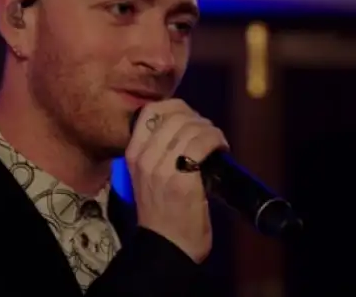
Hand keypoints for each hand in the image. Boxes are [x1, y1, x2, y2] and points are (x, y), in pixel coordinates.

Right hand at [124, 99, 228, 263]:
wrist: (167, 247)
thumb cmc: (162, 213)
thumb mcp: (148, 177)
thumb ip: (157, 152)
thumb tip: (184, 126)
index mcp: (133, 154)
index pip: (150, 111)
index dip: (176, 108)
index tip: (190, 119)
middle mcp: (144, 157)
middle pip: (175, 115)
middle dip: (198, 119)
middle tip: (208, 133)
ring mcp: (161, 168)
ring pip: (191, 127)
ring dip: (211, 130)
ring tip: (217, 142)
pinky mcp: (182, 179)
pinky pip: (203, 143)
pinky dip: (217, 140)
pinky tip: (222, 148)